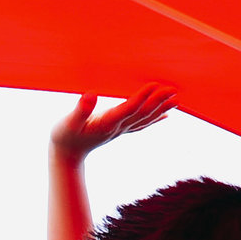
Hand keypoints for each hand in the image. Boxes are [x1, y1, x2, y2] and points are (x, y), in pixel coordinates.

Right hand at [51, 84, 178, 161]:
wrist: (67, 155)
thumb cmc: (64, 135)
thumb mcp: (68, 122)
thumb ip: (80, 110)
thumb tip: (90, 95)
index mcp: (107, 123)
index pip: (129, 109)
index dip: (142, 97)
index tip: (155, 84)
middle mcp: (118, 127)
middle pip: (142, 113)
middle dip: (158, 101)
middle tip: (173, 90)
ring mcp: (120, 130)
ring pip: (145, 119)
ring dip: (161, 109)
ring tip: (176, 100)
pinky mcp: (119, 130)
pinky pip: (141, 124)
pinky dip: (154, 119)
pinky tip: (165, 115)